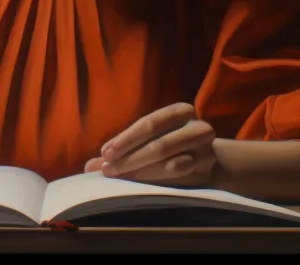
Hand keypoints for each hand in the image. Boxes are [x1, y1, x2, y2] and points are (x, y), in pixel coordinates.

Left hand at [84, 102, 217, 186]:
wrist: (210, 159)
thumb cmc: (171, 144)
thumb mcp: (150, 139)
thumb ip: (123, 149)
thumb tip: (89, 166)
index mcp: (181, 111)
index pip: (150, 123)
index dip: (126, 138)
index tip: (104, 153)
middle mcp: (197, 127)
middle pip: (160, 145)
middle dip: (130, 159)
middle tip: (107, 171)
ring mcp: (206, 150)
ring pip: (171, 164)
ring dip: (143, 173)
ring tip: (121, 179)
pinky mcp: (208, 171)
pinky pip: (181, 179)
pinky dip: (160, 182)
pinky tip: (143, 187)